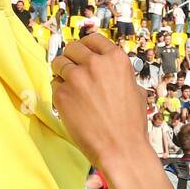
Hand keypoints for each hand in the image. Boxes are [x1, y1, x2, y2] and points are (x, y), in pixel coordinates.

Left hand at [51, 33, 149, 166]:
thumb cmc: (130, 124)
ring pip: (58, 63)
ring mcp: (77, 78)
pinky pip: (54, 85)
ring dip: (62, 74)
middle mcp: (95, 63)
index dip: (86, 48)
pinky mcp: (62, 95)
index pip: (92, 39)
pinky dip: (59, 93)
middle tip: (73, 72)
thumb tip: (110, 68)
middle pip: (72, 48)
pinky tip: (71, 106)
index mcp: (116, 59)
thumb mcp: (136, 90)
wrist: (121, 149)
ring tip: (71, 89)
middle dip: (71, 58)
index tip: (82, 55)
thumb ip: (119, 74)